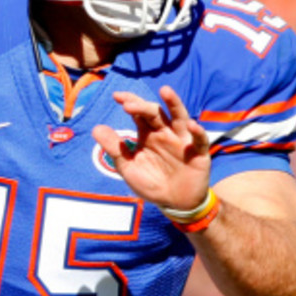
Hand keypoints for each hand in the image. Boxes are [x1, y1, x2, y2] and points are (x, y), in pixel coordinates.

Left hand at [92, 85, 210, 210]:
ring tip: (165, 91)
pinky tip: (191, 125)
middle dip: (142, 107)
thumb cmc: (152, 183)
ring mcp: (182, 140)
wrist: (174, 204)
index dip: (129, 102)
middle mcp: (165, 132)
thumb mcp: (129, 167)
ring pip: (180, 117)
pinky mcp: (199, 153)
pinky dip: (197, 132)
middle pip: (155, 113)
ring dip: (174, 103)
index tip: (116, 96)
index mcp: (148, 134)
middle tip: (128, 106)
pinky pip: (200, 140)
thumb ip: (115, 149)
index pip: (139, 113)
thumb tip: (95, 128)